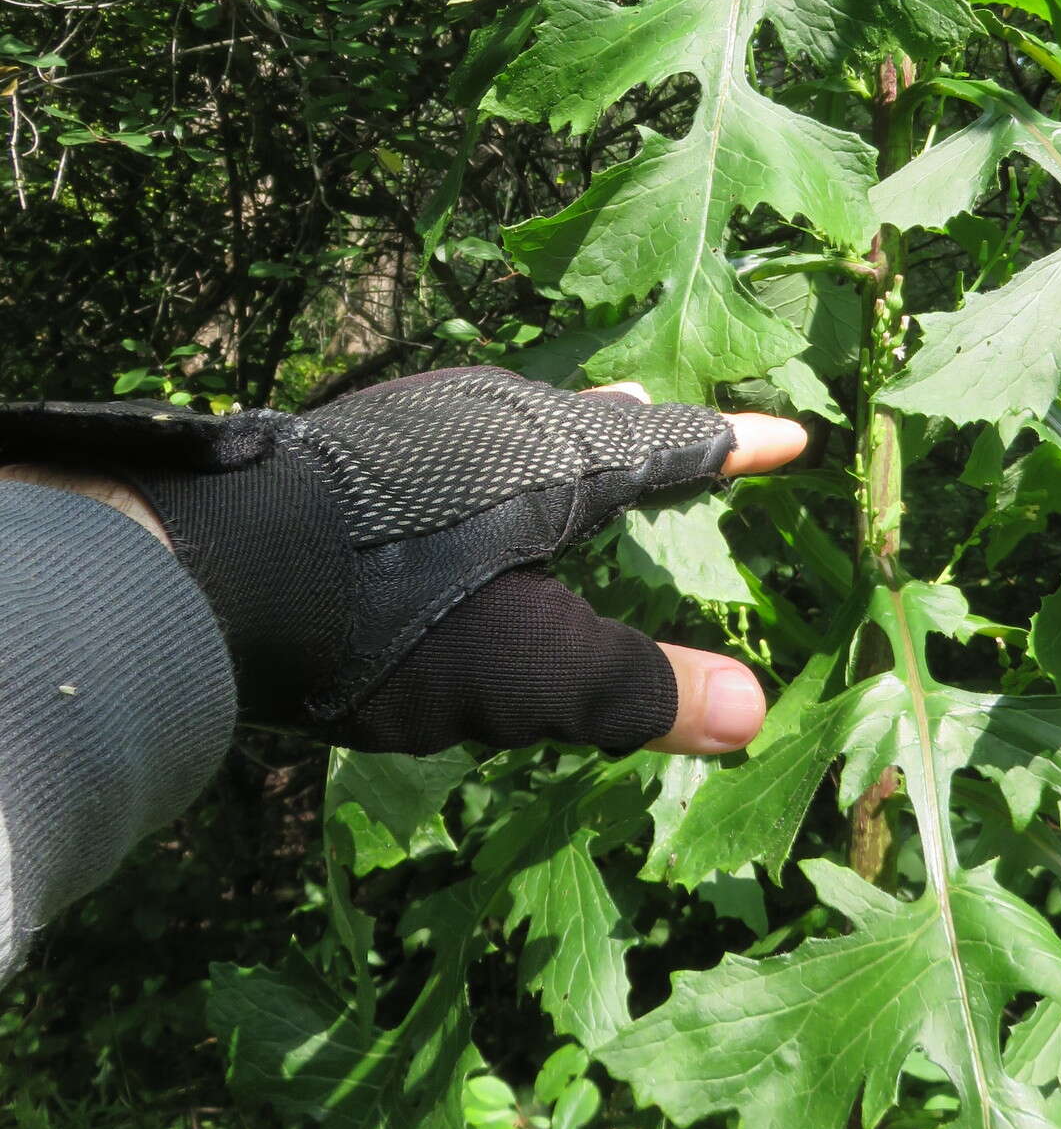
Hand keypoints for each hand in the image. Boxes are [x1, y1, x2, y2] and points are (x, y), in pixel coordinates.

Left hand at [0, 373, 805, 759]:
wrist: (200, 572)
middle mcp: (495, 415)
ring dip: (574, 430)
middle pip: (598, 417)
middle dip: (651, 430)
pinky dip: (504, 447)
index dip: (734, 449)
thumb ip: (634, 693)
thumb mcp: (522, 672)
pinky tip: (465, 476)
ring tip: (595, 428)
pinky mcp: (357, 441)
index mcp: (556, 457)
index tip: (792, 436)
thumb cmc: (382, 621)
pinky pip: (467, 430)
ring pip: (525, 417)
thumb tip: (756, 713)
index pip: (670, 447)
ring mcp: (418, 418)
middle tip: (688, 429)